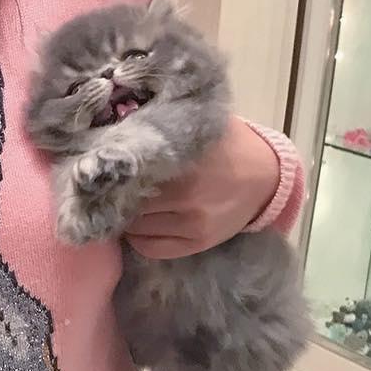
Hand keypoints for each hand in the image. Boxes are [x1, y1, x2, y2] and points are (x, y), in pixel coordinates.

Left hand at [125, 116, 279, 258]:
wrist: (267, 176)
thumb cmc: (227, 144)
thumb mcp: (199, 124)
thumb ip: (162, 123)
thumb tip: (118, 121)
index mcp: (183, 164)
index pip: (128, 174)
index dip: (111, 172)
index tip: (104, 167)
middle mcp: (186, 198)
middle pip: (128, 202)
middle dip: (116, 194)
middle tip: (111, 186)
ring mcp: (193, 225)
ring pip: (136, 228)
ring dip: (127, 216)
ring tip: (127, 202)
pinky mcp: (197, 244)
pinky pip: (151, 249)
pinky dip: (139, 238)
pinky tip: (141, 223)